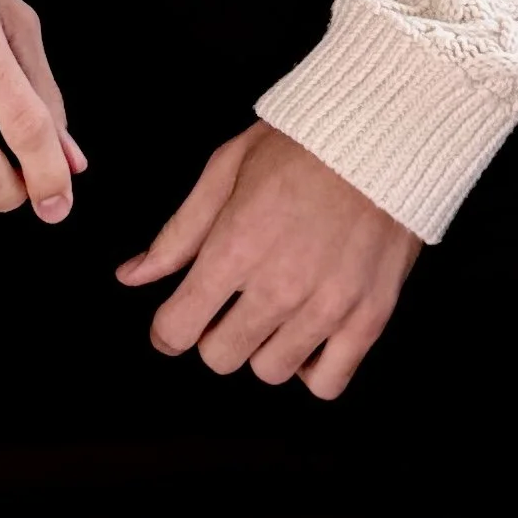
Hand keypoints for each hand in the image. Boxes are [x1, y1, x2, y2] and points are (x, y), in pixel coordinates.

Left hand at [116, 121, 421, 398]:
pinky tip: (309, 334)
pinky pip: (326, 383)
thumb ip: (178, 232)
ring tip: (275, 311)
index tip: (175, 320)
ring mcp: (327, 308)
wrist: (384, 135)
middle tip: (231, 304)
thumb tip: (132, 276)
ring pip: (269, 371)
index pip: (177, 329)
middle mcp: (278, 286)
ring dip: (263, 347)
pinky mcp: (369, 318)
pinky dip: (312, 368)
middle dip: (214, 334)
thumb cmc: (303, 144)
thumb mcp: (226, 169)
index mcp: (235, 247)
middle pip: (219, 357)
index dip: (166, 330)